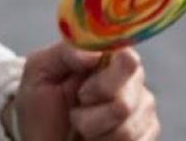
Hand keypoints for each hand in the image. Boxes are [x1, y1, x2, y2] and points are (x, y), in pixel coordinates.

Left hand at [10, 44, 158, 139]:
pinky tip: (95, 140)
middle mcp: (131, 81)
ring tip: (82, 127)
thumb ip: (65, 53)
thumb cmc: (40, 102)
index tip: (83, 94)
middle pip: (127, 101)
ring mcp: (142, 110)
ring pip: (127, 129)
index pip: (129, 60)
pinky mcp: (146, 135)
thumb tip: (95, 54)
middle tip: (74, 113)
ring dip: (96, 133)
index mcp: (108, 59)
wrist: (42, 137)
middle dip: (93, 115)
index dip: (106, 81)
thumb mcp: (40, 70)